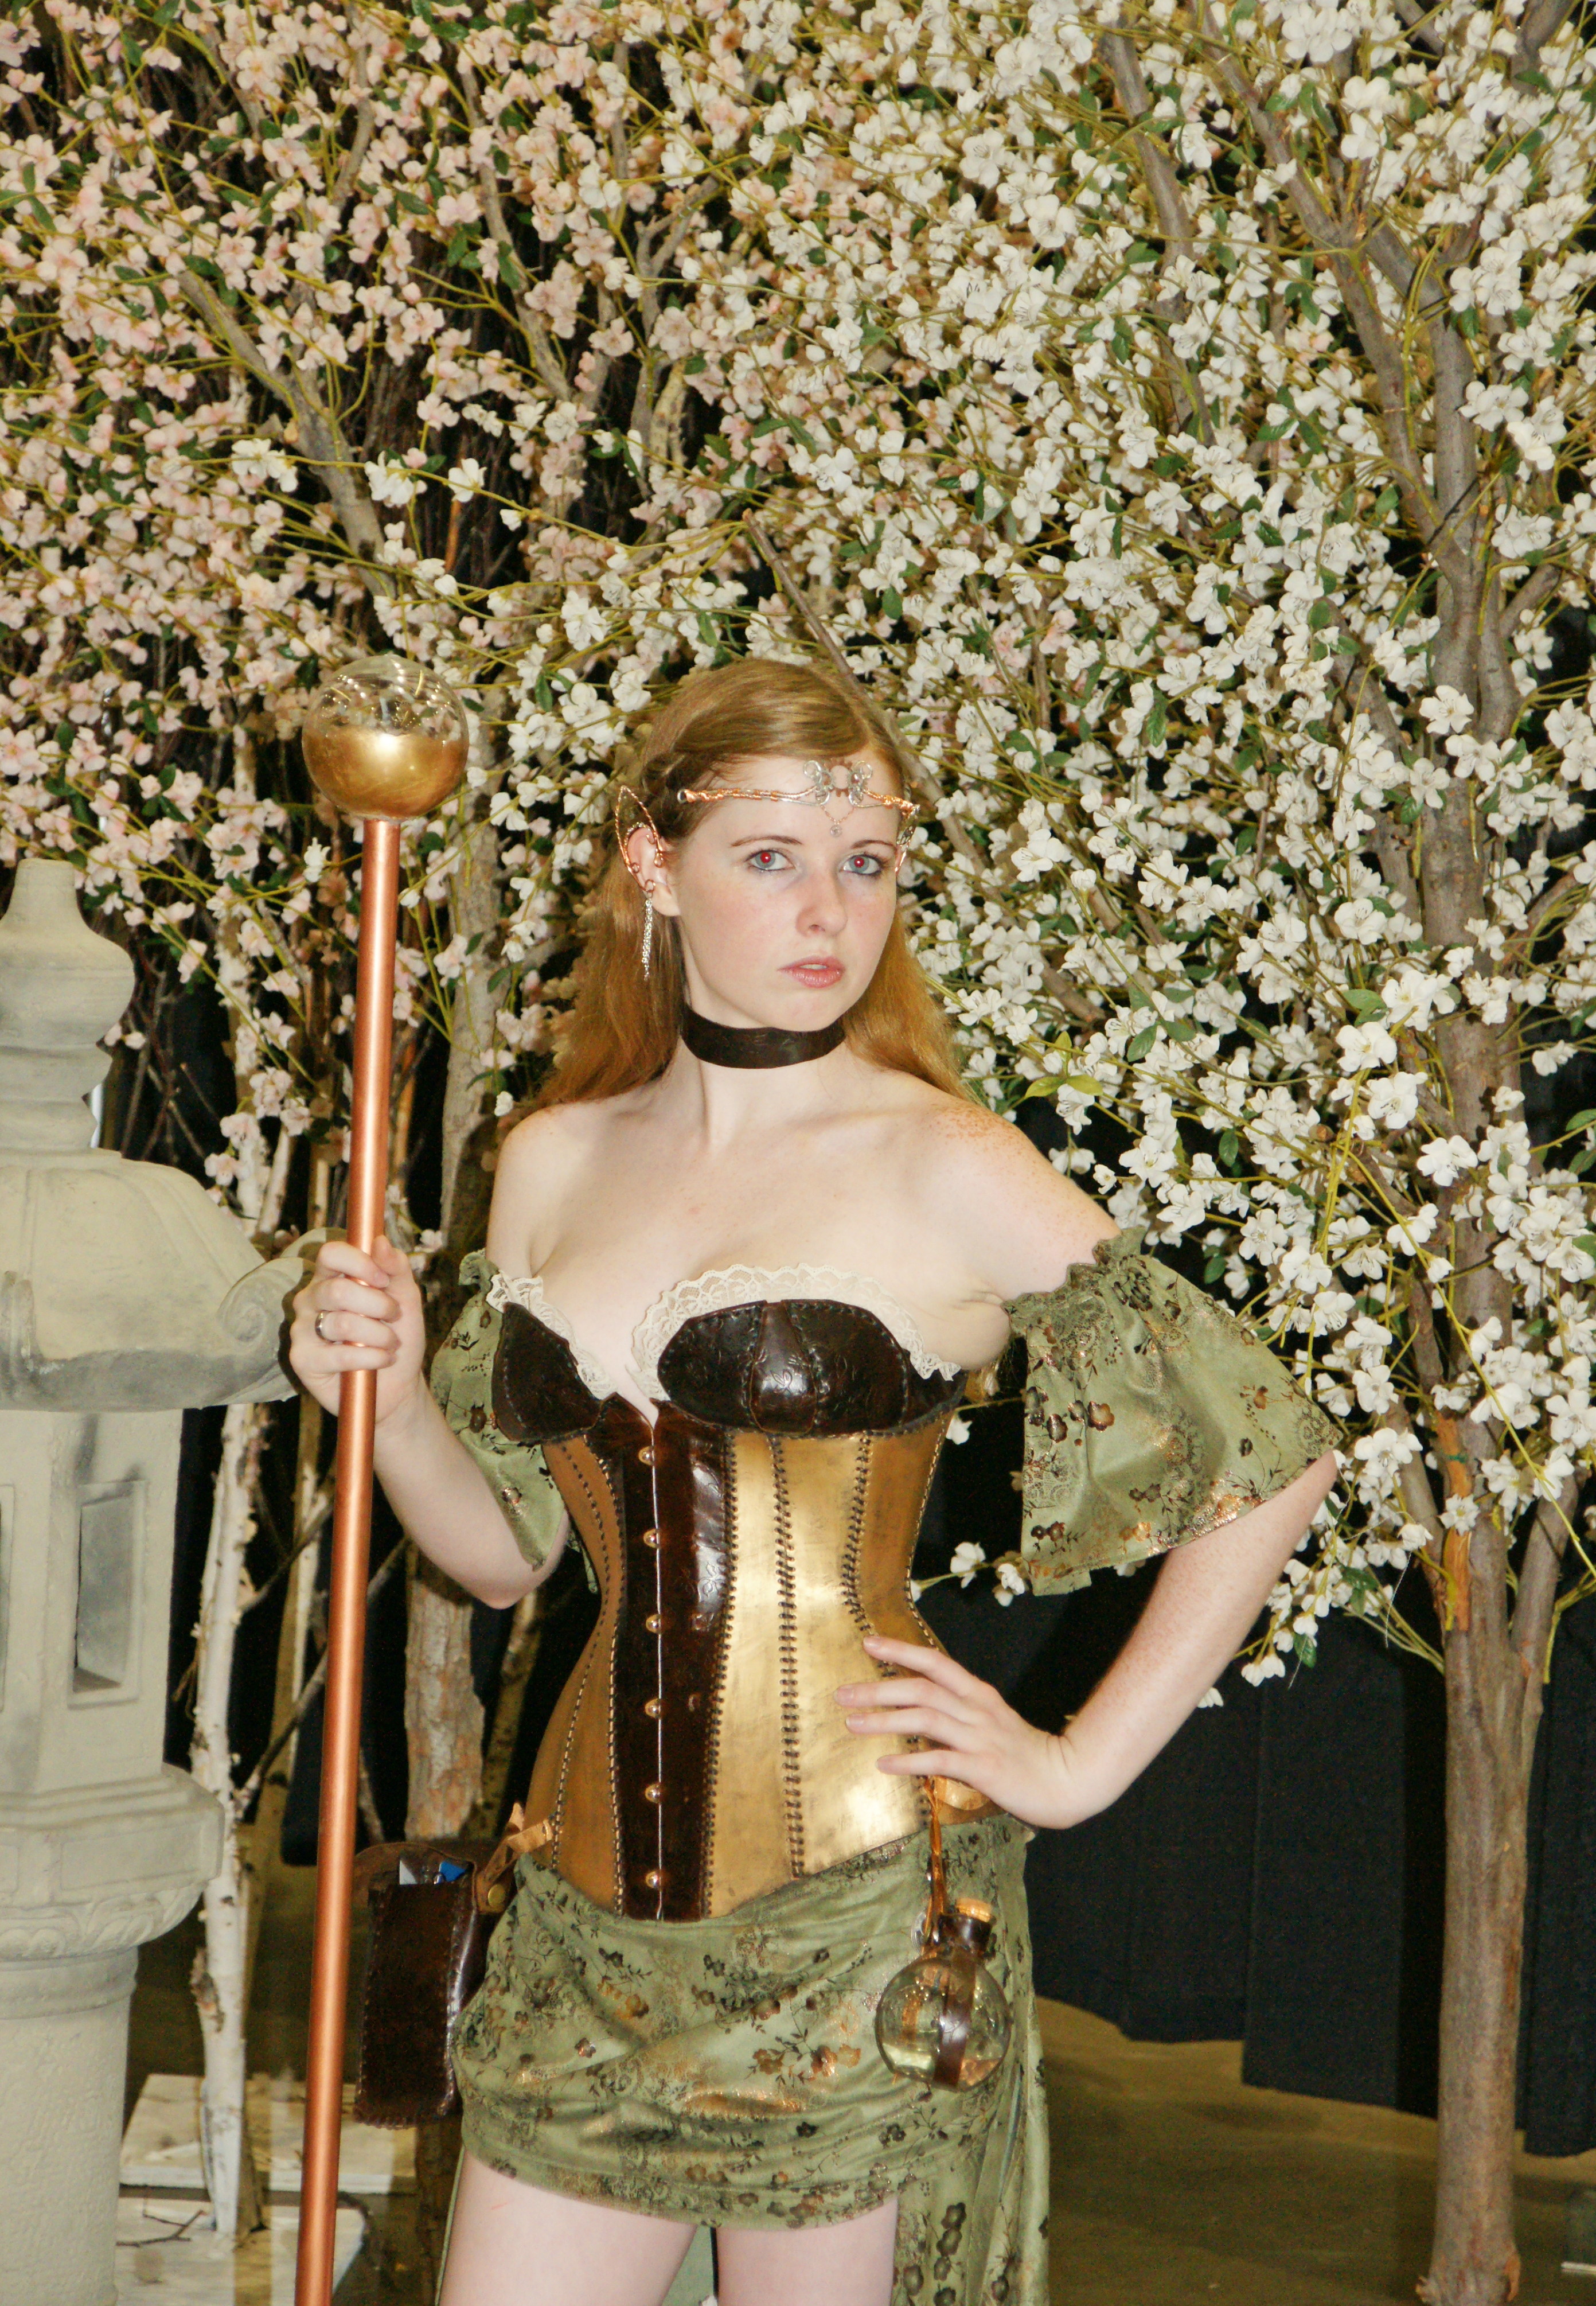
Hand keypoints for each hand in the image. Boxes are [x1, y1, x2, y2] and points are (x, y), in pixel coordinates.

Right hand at [288, 1235, 427, 1428]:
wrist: (397, 1385)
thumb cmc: (397, 1336)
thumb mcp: (406, 1297)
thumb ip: (395, 1267)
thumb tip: (380, 1241)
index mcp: (330, 1277)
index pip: (330, 1253)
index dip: (359, 1263)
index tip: (383, 1280)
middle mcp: (310, 1299)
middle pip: (339, 1290)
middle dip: (378, 1306)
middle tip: (394, 1317)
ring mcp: (302, 1329)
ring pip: (343, 1324)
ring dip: (380, 1336)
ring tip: (390, 1344)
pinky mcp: (302, 1359)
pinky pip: (340, 1354)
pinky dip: (372, 1358)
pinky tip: (381, 1361)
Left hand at [835, 1635, 1097, 1832]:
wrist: (1067, 1779)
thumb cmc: (1024, 1753)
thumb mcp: (990, 1722)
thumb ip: (958, 1713)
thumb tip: (916, 1710)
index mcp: (978, 1695)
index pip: (935, 1663)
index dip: (901, 1651)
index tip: (868, 1642)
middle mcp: (977, 1710)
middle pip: (922, 1690)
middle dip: (879, 1688)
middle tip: (843, 1694)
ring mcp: (981, 1738)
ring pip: (926, 1719)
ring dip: (885, 1720)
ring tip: (853, 1724)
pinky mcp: (984, 1768)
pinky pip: (940, 1760)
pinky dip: (910, 1761)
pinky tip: (885, 1764)